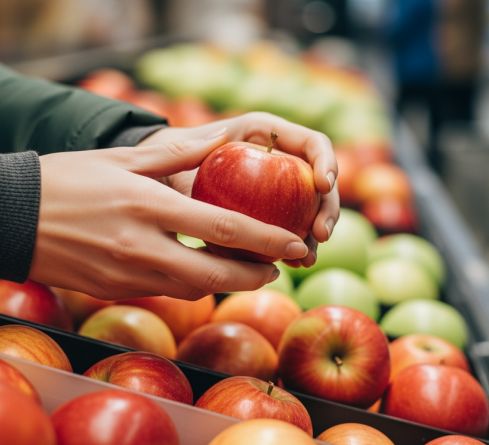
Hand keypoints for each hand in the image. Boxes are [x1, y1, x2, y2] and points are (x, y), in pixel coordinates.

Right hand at [28, 131, 311, 299]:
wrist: (6, 216)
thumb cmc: (66, 178)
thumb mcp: (122, 157)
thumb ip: (176, 154)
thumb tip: (224, 139)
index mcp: (146, 206)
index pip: (222, 230)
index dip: (266, 242)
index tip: (295, 244)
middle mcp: (140, 247)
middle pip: (216, 275)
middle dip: (256, 274)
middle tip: (281, 266)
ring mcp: (126, 275)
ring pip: (193, 289)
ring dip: (226, 281)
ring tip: (249, 267)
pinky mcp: (113, 290)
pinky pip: (165, 291)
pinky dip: (192, 283)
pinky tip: (203, 269)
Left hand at [139, 112, 339, 267]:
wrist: (161, 178)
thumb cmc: (170, 158)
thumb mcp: (181, 152)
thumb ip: (196, 148)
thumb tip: (218, 138)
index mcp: (269, 134)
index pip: (314, 144)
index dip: (326, 162)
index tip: (322, 185)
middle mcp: (282, 159)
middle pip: (322, 183)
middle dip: (328, 209)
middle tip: (320, 235)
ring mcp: (281, 189)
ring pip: (311, 211)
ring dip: (314, 236)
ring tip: (306, 259)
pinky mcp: (272, 215)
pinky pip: (291, 231)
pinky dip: (294, 248)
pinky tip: (291, 266)